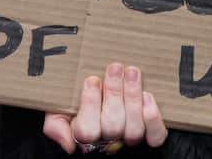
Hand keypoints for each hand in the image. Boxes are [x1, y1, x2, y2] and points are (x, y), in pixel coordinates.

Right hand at [42, 62, 166, 153]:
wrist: (102, 93)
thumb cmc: (76, 104)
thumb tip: (69, 143)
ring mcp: (130, 139)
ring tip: (132, 71)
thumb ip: (56, 125)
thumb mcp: (58, 111)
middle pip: (112, 126)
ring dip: (133, 97)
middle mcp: (109, 142)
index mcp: (84, 138)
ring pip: (134, 129)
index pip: (87, 131)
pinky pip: (155, 136)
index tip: (92, 79)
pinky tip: (148, 96)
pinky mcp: (151, 135)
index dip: (90, 104)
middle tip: (115, 67)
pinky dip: (153, 118)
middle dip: (114, 93)